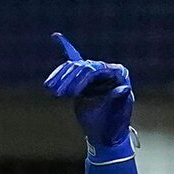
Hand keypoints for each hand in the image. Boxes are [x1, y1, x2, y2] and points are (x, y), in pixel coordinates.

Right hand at [43, 33, 133, 155]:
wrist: (108, 136)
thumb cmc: (115, 124)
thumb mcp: (118, 114)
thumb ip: (119, 99)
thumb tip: (124, 88)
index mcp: (117, 75)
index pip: (96, 70)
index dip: (81, 81)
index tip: (71, 95)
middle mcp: (107, 70)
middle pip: (83, 67)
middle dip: (68, 79)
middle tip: (56, 94)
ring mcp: (96, 74)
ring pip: (75, 67)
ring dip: (60, 77)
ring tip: (49, 89)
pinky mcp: (85, 80)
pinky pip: (74, 64)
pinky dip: (65, 51)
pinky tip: (56, 37)